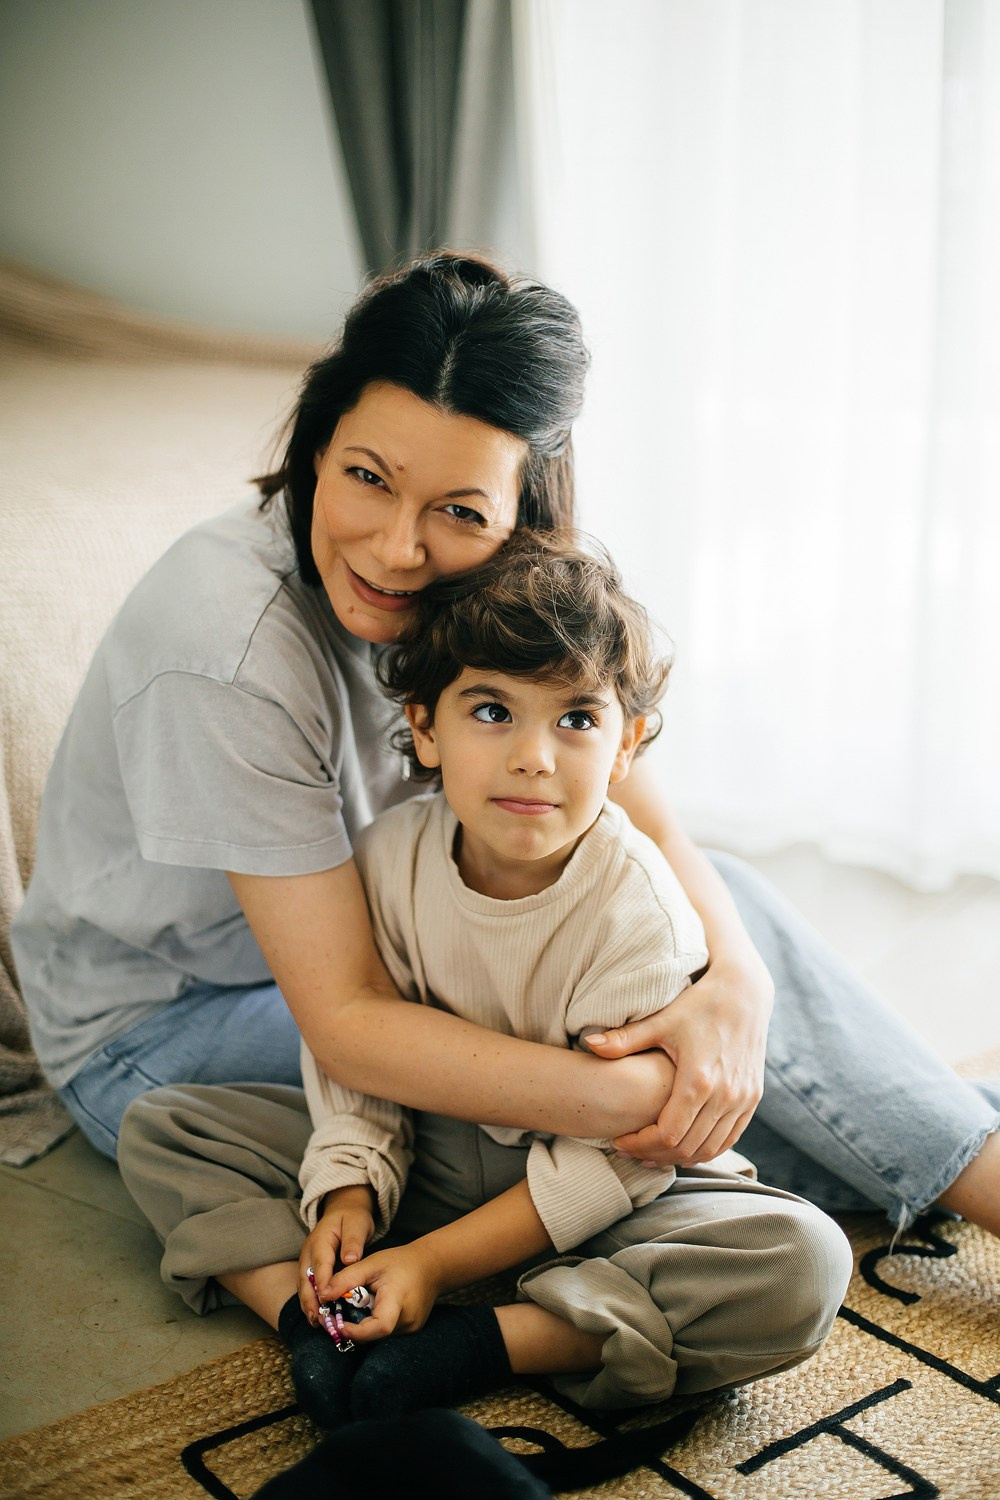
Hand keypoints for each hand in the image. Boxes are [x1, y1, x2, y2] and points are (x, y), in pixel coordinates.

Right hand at [298, 1184, 374, 1323]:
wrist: (344, 1210)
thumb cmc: (352, 1218)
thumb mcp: (357, 1224)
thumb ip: (353, 1241)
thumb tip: (350, 1259)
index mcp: (321, 1240)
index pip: (320, 1264)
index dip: (322, 1283)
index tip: (326, 1300)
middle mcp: (309, 1252)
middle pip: (306, 1278)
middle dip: (310, 1300)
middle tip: (318, 1319)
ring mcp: (307, 1260)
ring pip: (304, 1285)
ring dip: (308, 1304)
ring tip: (316, 1323)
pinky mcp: (310, 1268)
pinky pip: (308, 1286)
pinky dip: (311, 1301)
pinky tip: (318, 1316)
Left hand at [324, 1241, 440, 1343]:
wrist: (432, 1266)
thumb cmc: (401, 1262)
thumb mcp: (372, 1264)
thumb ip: (346, 1279)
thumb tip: (322, 1295)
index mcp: (399, 1301)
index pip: (379, 1326)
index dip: (357, 1331)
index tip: (338, 1324)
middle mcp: (408, 1320)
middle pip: (374, 1335)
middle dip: (353, 1329)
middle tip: (336, 1315)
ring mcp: (411, 1328)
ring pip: (379, 1336)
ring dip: (363, 1327)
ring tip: (355, 1308)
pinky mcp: (410, 1331)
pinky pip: (386, 1333)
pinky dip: (374, 1325)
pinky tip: (371, 1309)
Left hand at [587, 959, 771, 1165]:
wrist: (744, 992)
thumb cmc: (698, 1005)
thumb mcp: (660, 1021)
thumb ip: (624, 1039)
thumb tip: (589, 1044)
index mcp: (699, 1079)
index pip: (668, 1134)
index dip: (641, 1144)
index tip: (620, 1141)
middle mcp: (725, 1095)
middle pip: (687, 1147)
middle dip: (654, 1155)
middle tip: (629, 1151)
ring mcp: (742, 1099)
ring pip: (709, 1149)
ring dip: (679, 1158)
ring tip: (651, 1152)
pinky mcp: (752, 1099)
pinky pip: (729, 1139)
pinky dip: (705, 1149)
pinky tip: (682, 1145)